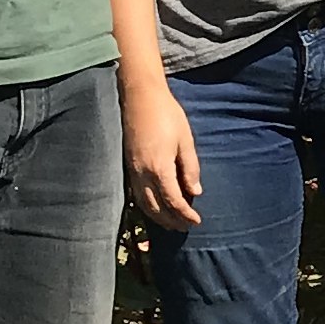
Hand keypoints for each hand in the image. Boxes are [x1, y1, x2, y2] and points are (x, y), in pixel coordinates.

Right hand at [122, 74, 200, 226]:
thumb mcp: (186, 141)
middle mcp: (142, 174)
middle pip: (156, 208)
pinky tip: (155, 207)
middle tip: (185, 227)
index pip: (173, 201)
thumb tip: (195, 192)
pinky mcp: (128, 165)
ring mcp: (132, 171)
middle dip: (171, 221)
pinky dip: (147, 206)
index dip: (185, 214)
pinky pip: (136, 194)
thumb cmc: (167, 114)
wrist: (140, 96)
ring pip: (143, 204)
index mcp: (159, 168)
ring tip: (171, 223)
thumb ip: (190, 168)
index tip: (196, 221)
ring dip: (158, 217)